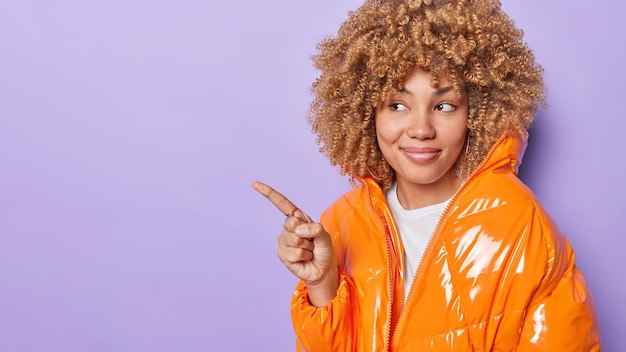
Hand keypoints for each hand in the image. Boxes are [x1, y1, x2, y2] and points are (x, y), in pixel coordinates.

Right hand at [252, 181, 337, 306]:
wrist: (322, 269)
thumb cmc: (323, 250)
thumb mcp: (324, 236)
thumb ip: (316, 229)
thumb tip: (299, 230)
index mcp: (298, 218)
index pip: (281, 203)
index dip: (269, 193)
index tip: (255, 184)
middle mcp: (288, 228)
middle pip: (291, 223)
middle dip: (306, 234)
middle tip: (312, 242)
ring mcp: (283, 241)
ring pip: (294, 240)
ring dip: (307, 248)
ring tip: (309, 251)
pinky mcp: (282, 254)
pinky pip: (293, 253)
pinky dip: (303, 256)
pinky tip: (304, 258)